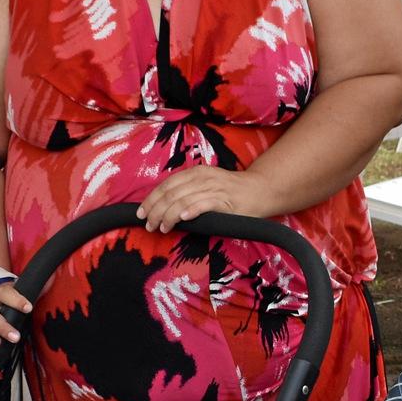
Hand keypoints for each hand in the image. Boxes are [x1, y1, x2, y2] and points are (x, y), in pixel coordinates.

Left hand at [137, 166, 275, 232]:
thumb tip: (162, 207)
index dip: (151, 199)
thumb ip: (187, 192)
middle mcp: (203, 177)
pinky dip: (191, 211)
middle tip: (149, 225)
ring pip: (183, 200)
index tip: (140, 213)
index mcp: (196, 173)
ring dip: (169, 215)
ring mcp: (214, 188)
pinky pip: (204, 204)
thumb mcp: (206, 186)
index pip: (166, 185)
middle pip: (171, 193)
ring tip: (162, 227)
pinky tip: (182, 219)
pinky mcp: (226, 201)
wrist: (261, 191)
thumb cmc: (231, 193)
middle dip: (156, 210)